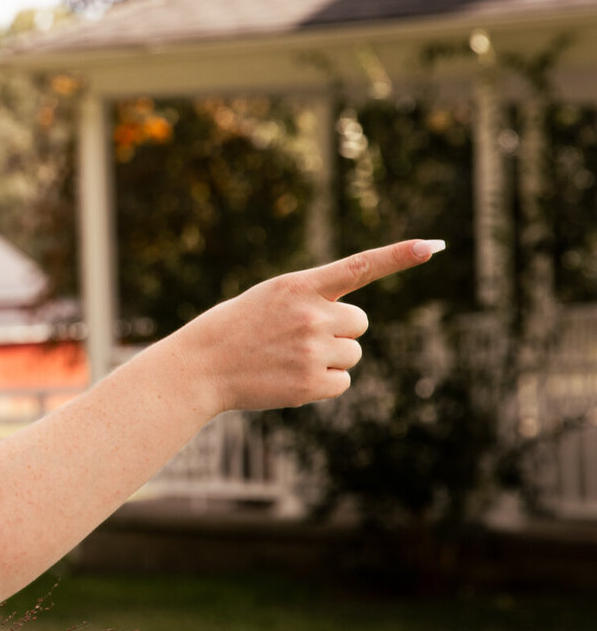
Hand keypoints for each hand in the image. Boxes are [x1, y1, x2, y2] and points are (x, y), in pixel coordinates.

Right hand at [169, 239, 444, 413]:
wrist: (200, 366)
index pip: (359, 266)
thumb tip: (354, 326)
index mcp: (299, 285)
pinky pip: (342, 382)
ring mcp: (312, 349)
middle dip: (339, 331)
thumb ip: (312, 300)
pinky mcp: (311, 382)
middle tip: (298, 338)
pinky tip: (291, 379)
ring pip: (352, 354)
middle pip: (360, 322)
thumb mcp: (270, 299)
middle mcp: (311, 314)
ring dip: (329, 359)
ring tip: (288, 359)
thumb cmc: (235, 329)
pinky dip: (322, 384)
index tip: (431, 246)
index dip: (398, 256)